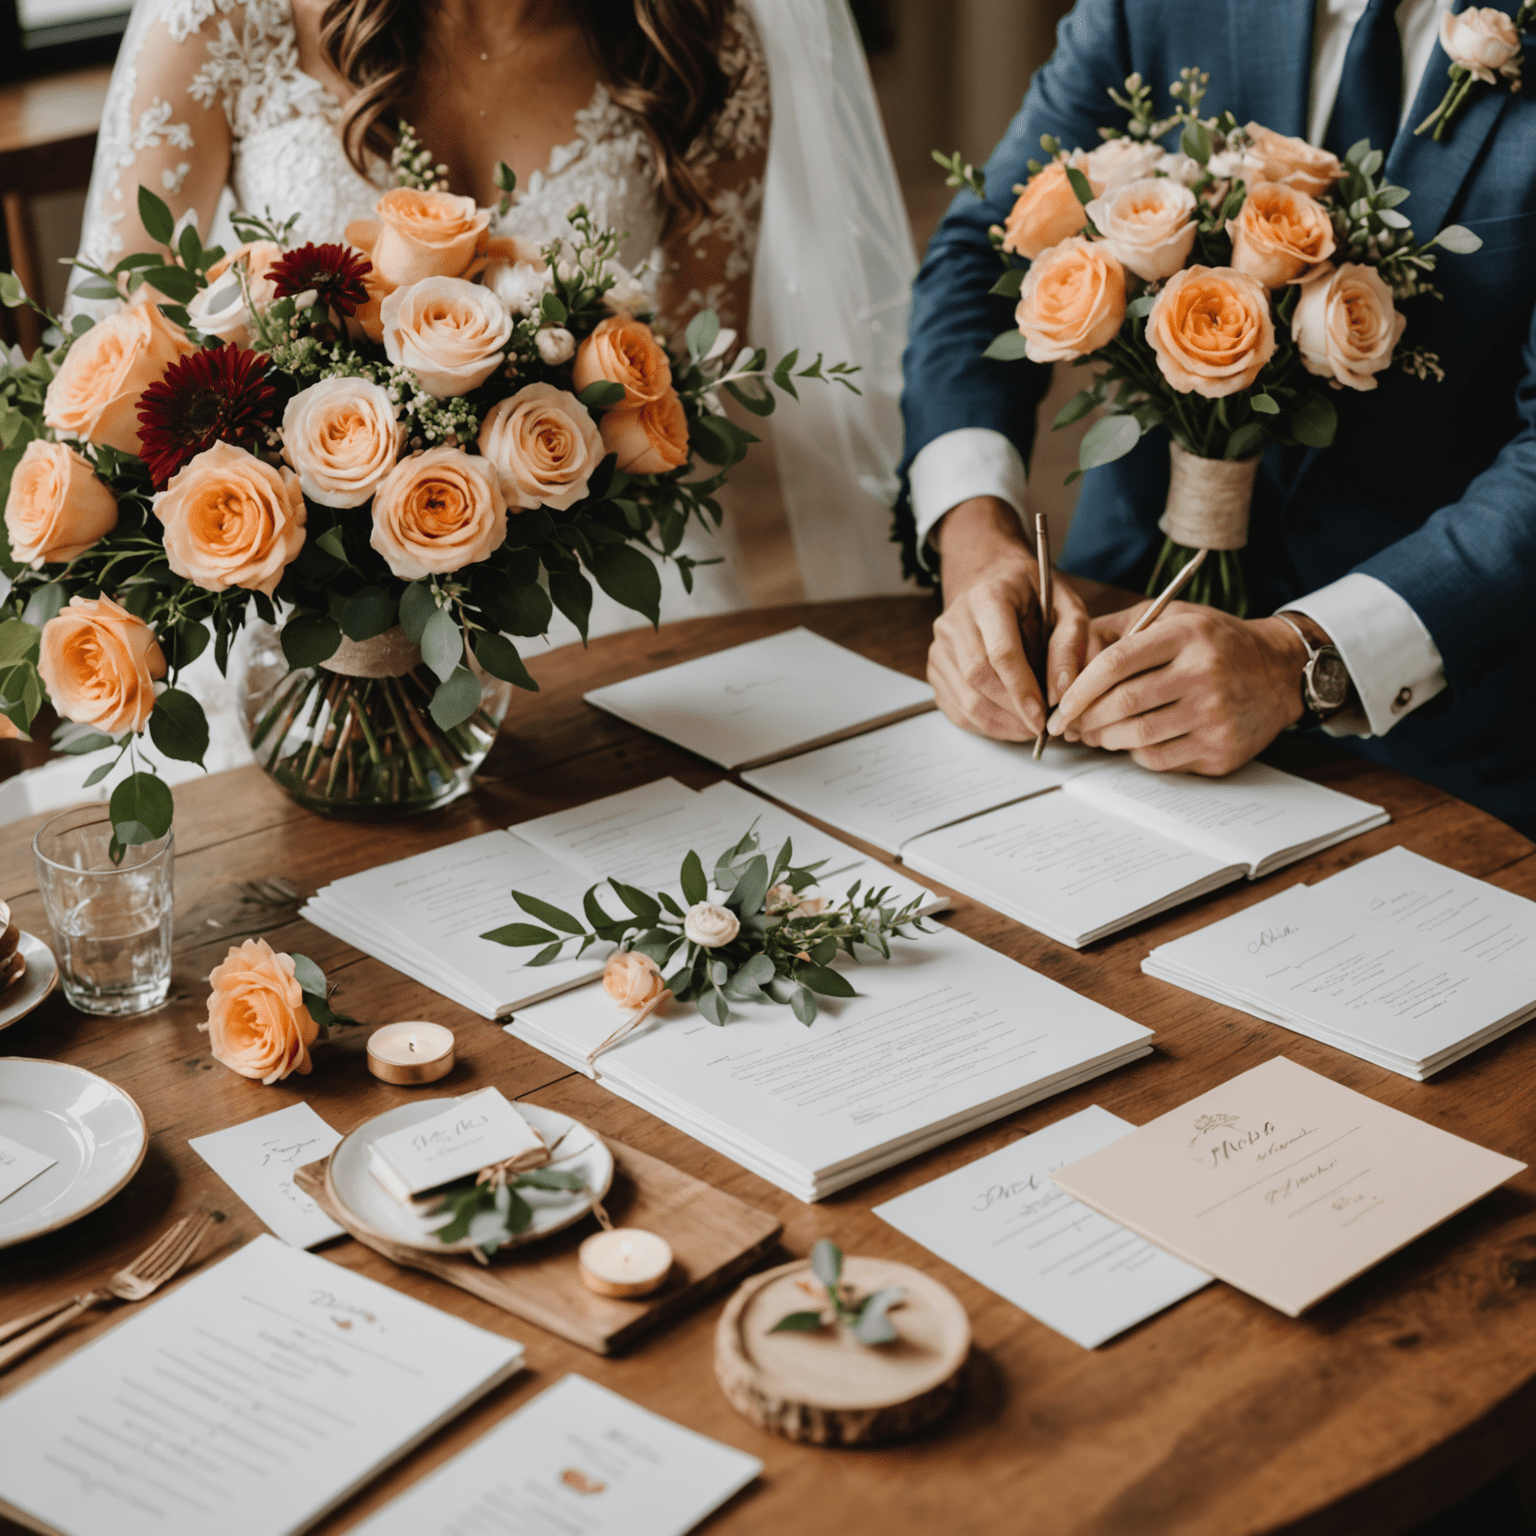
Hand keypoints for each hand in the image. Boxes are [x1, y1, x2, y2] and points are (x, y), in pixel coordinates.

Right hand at [927, 497, 1089, 740]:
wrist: (993, 582)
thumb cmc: (1032, 595)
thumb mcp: (1066, 606)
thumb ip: (1070, 644)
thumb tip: (1061, 691)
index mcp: (988, 597)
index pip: (1000, 651)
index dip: (1021, 689)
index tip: (1042, 716)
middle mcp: (956, 619)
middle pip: (978, 677)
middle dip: (1011, 710)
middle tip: (1039, 727)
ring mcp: (939, 644)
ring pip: (964, 697)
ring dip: (999, 723)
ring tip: (1027, 728)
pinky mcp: (935, 667)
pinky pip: (955, 707)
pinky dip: (983, 724)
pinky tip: (1007, 724)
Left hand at [1046, 601, 1308, 773]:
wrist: (1280, 672)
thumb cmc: (1213, 644)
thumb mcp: (1171, 618)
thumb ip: (1117, 630)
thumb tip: (1065, 658)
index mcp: (1186, 635)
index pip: (1116, 663)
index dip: (1079, 687)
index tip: (1061, 704)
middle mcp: (1203, 674)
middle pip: (1123, 703)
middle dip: (1086, 718)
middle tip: (1070, 724)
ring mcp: (1214, 715)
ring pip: (1137, 737)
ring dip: (1105, 739)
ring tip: (1096, 733)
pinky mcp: (1220, 749)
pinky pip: (1159, 759)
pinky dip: (1136, 753)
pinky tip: (1133, 741)